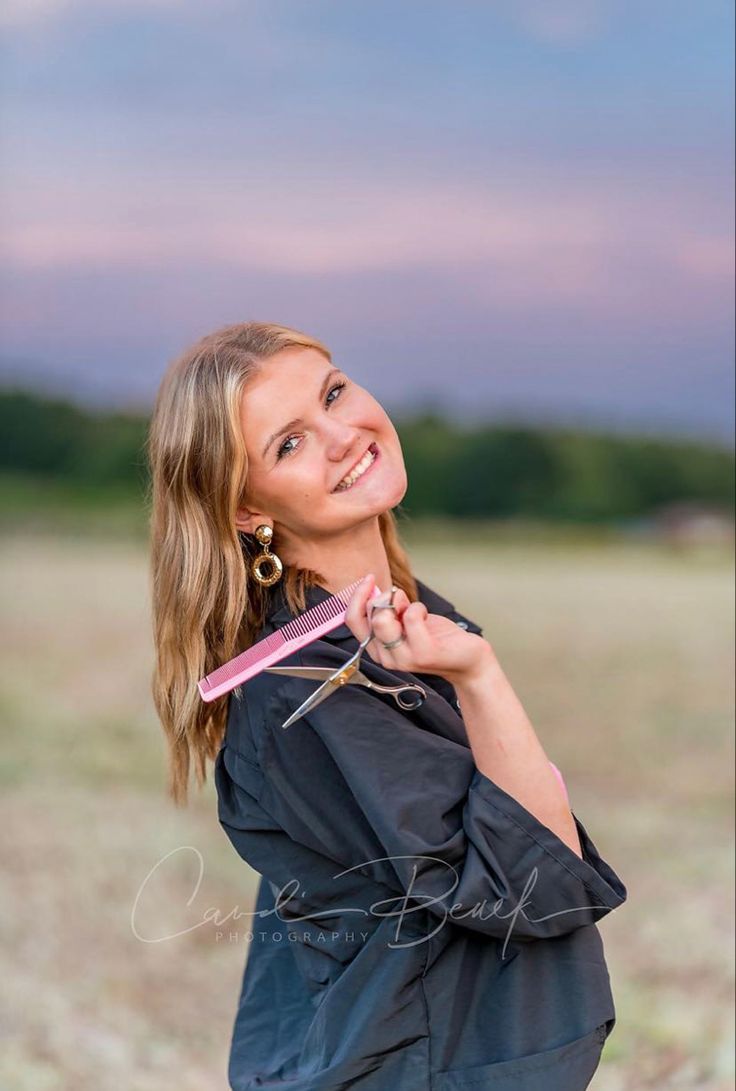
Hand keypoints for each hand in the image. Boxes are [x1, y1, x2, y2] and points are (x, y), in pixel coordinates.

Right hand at [344, 574, 495, 687]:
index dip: (357, 596)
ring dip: (403, 604)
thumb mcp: (404, 622)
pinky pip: (411, 616)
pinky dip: (419, 608)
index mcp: (376, 648)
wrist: (467, 659)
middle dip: (384, 598)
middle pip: (369, 617)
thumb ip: (387, 611)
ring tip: (416, 611)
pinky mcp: (423, 653)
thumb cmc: (436, 638)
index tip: (369, 579)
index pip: (352, 621)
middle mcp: (385, 657)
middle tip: (402, 601)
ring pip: (384, 618)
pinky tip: (427, 617)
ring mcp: (403, 658)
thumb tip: (374, 590)